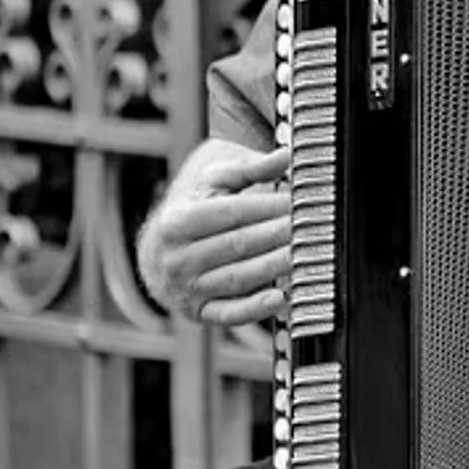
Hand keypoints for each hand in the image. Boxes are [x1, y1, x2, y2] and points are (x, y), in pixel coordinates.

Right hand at [136, 141, 290, 324]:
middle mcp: (177, 257)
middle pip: (238, 244)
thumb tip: (286, 154)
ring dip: (274, 267)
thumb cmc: (191, 210)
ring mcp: (187, 288)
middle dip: (278, 235)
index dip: (269, 206)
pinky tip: (281, 298)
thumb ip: (249, 170)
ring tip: (304, 255)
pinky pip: (229, 313)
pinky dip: (255, 309)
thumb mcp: (210, 184)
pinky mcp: (199, 312)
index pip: (231, 212)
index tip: (299, 201)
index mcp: (177, 221)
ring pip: (238, 278)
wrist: (156, 252)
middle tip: (312, 227)